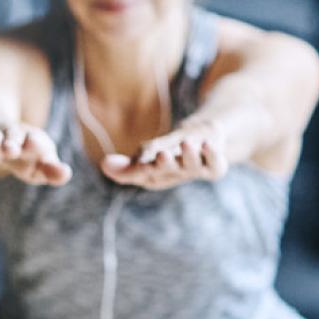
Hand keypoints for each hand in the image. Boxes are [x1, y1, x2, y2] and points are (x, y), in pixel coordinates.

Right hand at [0, 120, 72, 185]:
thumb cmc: (8, 144)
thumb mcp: (28, 160)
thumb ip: (46, 170)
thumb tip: (66, 174)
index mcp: (28, 140)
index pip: (38, 146)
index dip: (41, 150)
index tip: (48, 156)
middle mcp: (8, 134)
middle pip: (13, 135)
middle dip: (14, 141)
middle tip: (14, 148)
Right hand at [100, 125, 226, 189]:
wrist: (205, 141)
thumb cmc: (171, 151)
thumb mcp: (148, 154)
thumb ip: (127, 165)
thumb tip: (103, 164)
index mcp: (154, 177)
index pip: (143, 175)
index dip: (140, 172)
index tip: (138, 165)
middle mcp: (174, 176)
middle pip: (168, 173)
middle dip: (164, 165)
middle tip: (160, 156)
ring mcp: (195, 172)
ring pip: (192, 167)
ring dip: (189, 156)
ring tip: (186, 143)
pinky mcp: (215, 167)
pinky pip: (216, 164)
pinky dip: (212, 154)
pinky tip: (206, 144)